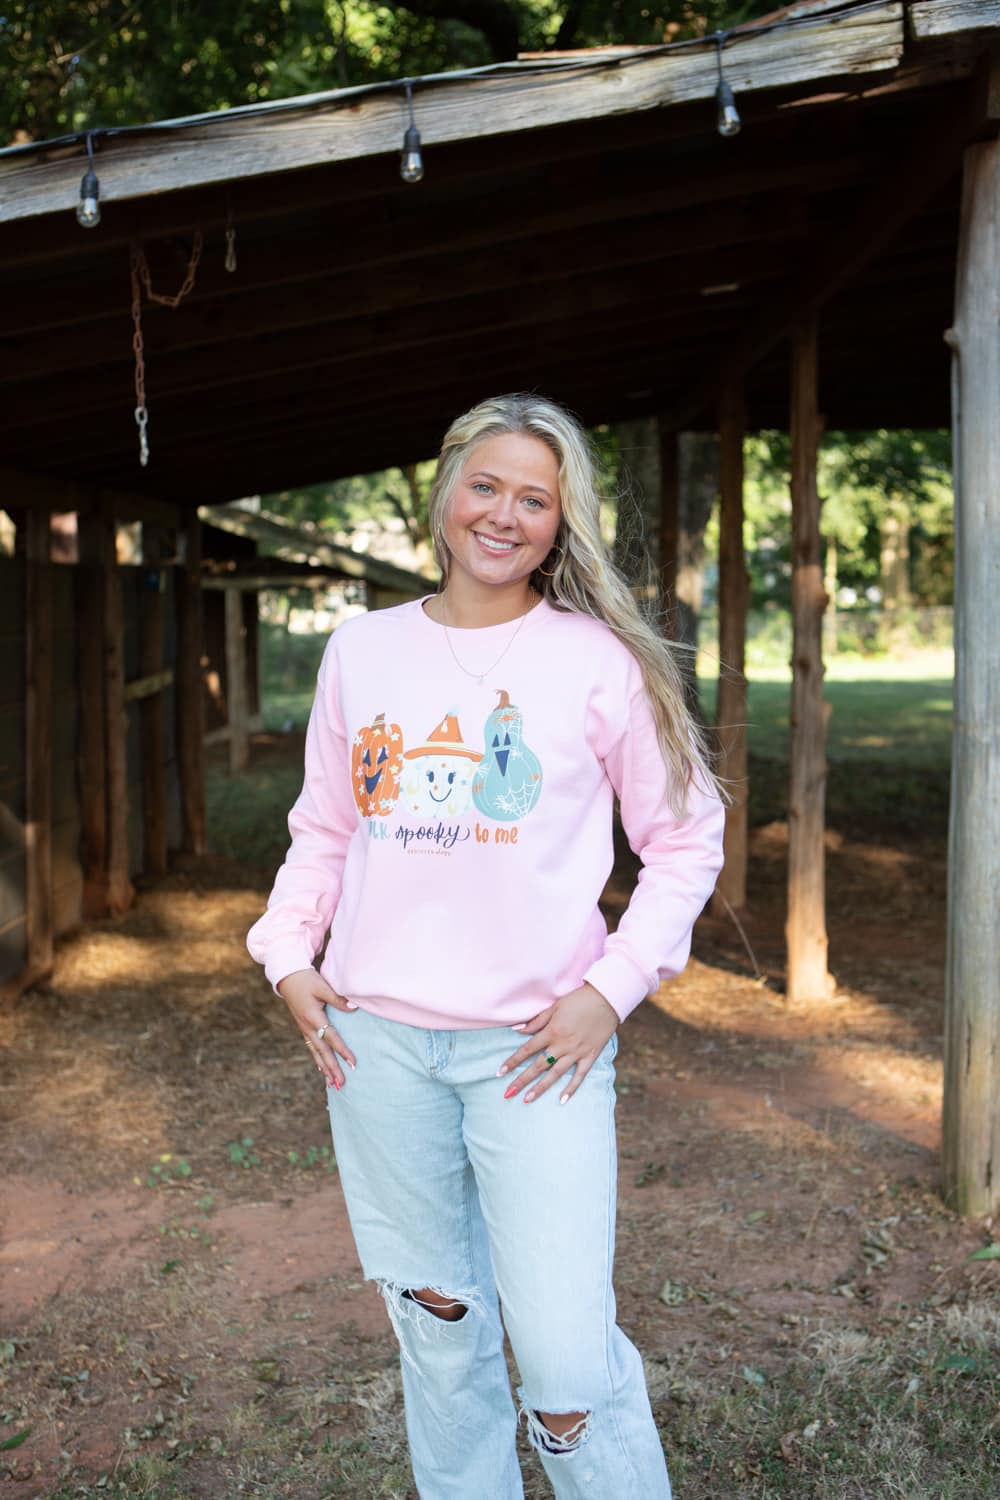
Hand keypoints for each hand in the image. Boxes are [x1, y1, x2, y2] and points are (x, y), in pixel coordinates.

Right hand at [277, 968, 357, 1090]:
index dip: (342, 1051)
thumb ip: (338, 999)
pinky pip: (311, 1048)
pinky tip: (321, 1069)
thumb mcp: (322, 986)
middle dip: (332, 1069)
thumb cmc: (306, 980)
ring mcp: (304, 1028)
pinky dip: (317, 1059)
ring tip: (332, 1084)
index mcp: (313, 1017)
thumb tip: (354, 1008)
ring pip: (316, 1053)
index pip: (331, 1038)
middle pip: (322, 1052)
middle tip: (341, 1084)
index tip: (353, 1063)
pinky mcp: (303, 1027)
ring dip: (325, 1069)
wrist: (287, 976)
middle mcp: (307, 1027)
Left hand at [497, 984, 617, 1105]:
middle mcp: (563, 1045)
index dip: (513, 1061)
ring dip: (541, 1088)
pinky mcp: (590, 1056)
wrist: (607, 999)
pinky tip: (562, 1100)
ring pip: (556, 1074)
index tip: (500, 1072)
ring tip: (527, 1100)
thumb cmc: (579, 999)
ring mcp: (577, 1052)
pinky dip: (571, 1088)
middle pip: (538, 1065)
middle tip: (508, 1093)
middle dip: (522, 1080)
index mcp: (552, 1031)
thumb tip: (517, 1030)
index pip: (527, 1049)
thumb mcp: (554, 1007)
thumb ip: (536, 1021)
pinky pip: (580, 1075)